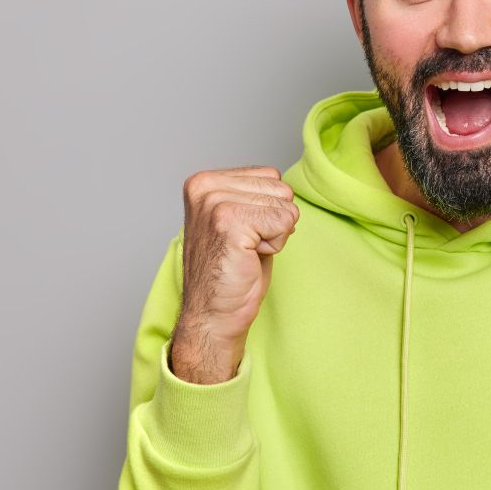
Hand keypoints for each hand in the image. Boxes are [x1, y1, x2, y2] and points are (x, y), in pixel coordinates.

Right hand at [172, 166, 298, 382]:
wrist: (213, 314)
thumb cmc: (230, 271)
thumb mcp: (239, 219)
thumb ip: (255, 196)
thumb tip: (286, 188)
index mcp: (205, 181)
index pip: (270, 176)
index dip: (267, 210)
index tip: (242, 234)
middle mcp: (205, 186)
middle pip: (280, 188)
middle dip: (273, 221)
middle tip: (244, 247)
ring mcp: (215, 202)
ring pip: (285, 205)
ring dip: (273, 234)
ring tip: (245, 252)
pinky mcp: (229, 222)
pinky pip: (284, 221)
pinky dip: (275, 245)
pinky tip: (249, 257)